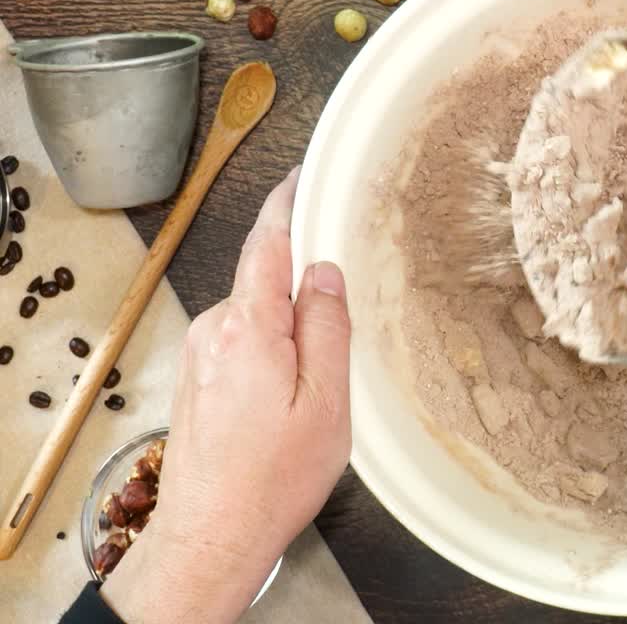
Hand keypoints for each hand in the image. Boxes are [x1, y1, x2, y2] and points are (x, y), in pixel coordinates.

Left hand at [101, 169, 351, 622]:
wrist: (211, 535)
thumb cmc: (272, 479)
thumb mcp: (326, 403)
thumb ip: (328, 329)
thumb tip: (327, 272)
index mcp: (251, 328)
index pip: (269, 242)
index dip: (289, 203)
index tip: (306, 175)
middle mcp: (215, 331)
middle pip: (267, 278)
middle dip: (305, 287)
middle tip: (345, 327)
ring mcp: (200, 353)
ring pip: (257, 315)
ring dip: (289, 328)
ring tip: (316, 386)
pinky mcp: (197, 376)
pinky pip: (242, 341)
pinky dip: (271, 350)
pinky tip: (287, 398)